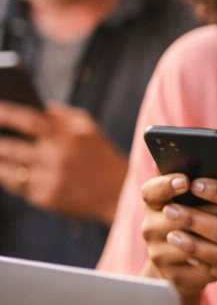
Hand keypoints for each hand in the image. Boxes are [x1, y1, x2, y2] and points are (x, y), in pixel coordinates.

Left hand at [0, 102, 127, 222]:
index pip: (28, 120)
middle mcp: (57, 158)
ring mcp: (50, 180)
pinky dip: (9, 178)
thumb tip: (33, 105)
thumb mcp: (88, 128)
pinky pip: (16, 186)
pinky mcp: (46, 198)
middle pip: (9, 147)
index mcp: (68, 137)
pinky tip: (8, 171)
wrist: (117, 192)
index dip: (6, 114)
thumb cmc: (100, 155)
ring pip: (6, 169)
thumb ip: (61, 114)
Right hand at [141, 173, 216, 304]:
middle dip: (200, 212)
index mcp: (155, 203)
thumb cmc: (203, 218)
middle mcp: (151, 227)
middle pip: (171, 218)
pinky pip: (200, 267)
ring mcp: (159, 254)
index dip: (166, 185)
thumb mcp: (201, 199)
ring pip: (187, 245)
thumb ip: (211, 184)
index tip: (186, 180)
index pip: (152, 191)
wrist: (188, 263)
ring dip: (212, 238)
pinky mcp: (174, 275)